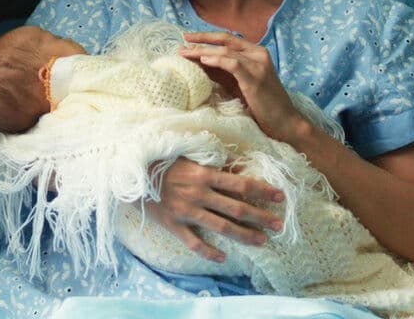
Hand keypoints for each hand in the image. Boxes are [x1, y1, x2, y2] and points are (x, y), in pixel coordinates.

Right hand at [145, 158, 284, 262]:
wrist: (132, 173)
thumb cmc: (164, 160)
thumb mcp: (191, 156)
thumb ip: (215, 163)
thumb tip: (240, 169)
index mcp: (204, 174)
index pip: (241, 184)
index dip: (263, 191)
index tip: (281, 197)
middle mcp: (199, 194)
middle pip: (237, 208)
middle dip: (261, 217)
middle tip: (280, 225)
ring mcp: (186, 211)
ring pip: (221, 227)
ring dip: (244, 236)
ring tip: (262, 241)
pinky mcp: (173, 224)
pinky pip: (193, 242)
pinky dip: (208, 251)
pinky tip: (223, 257)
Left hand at [180, 32, 304, 142]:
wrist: (285, 122)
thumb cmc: (262, 104)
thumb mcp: (238, 83)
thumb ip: (222, 72)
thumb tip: (198, 63)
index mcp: (256, 52)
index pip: (228, 39)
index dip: (206, 37)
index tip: (187, 38)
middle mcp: (258, 54)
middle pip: (225, 41)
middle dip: (201, 40)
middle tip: (182, 42)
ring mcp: (258, 65)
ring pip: (225, 52)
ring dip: (203, 52)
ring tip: (186, 54)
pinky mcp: (255, 78)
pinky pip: (233, 64)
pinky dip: (216, 61)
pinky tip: (203, 61)